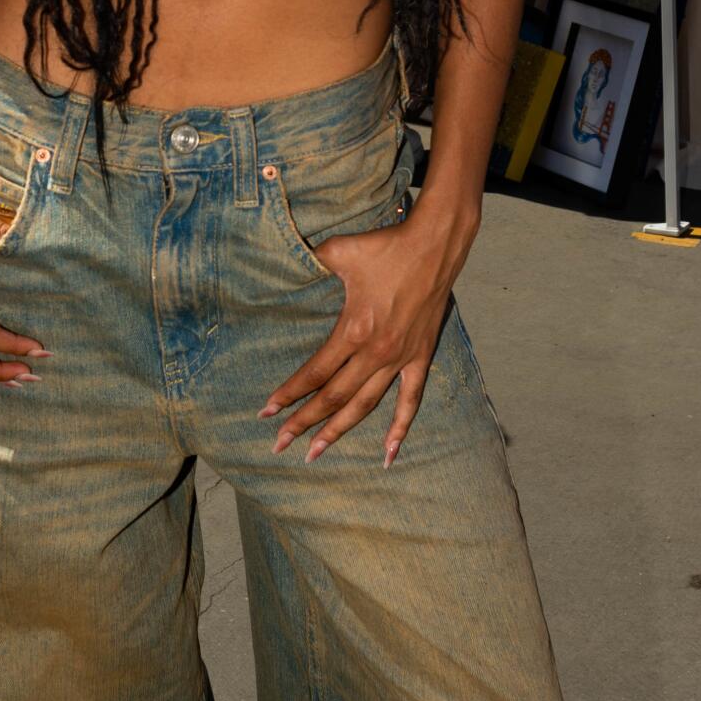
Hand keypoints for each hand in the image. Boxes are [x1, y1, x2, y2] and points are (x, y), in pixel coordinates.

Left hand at [260, 206, 459, 466]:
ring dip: (338, 431)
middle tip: (279, 443)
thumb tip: (284, 258)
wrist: (434, 245)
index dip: (289, 394)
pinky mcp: (420, 357)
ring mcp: (399, 358)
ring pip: (364, 405)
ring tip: (315, 452)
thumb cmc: (384, 247)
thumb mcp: (338, 251)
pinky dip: (399, 428)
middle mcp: (375, 352)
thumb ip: (309, 261)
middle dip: (303, 422)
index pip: (314, 373)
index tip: (267, 411)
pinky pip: (410, 400)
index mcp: (353, 330)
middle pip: (333, 397)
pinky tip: (387, 455)